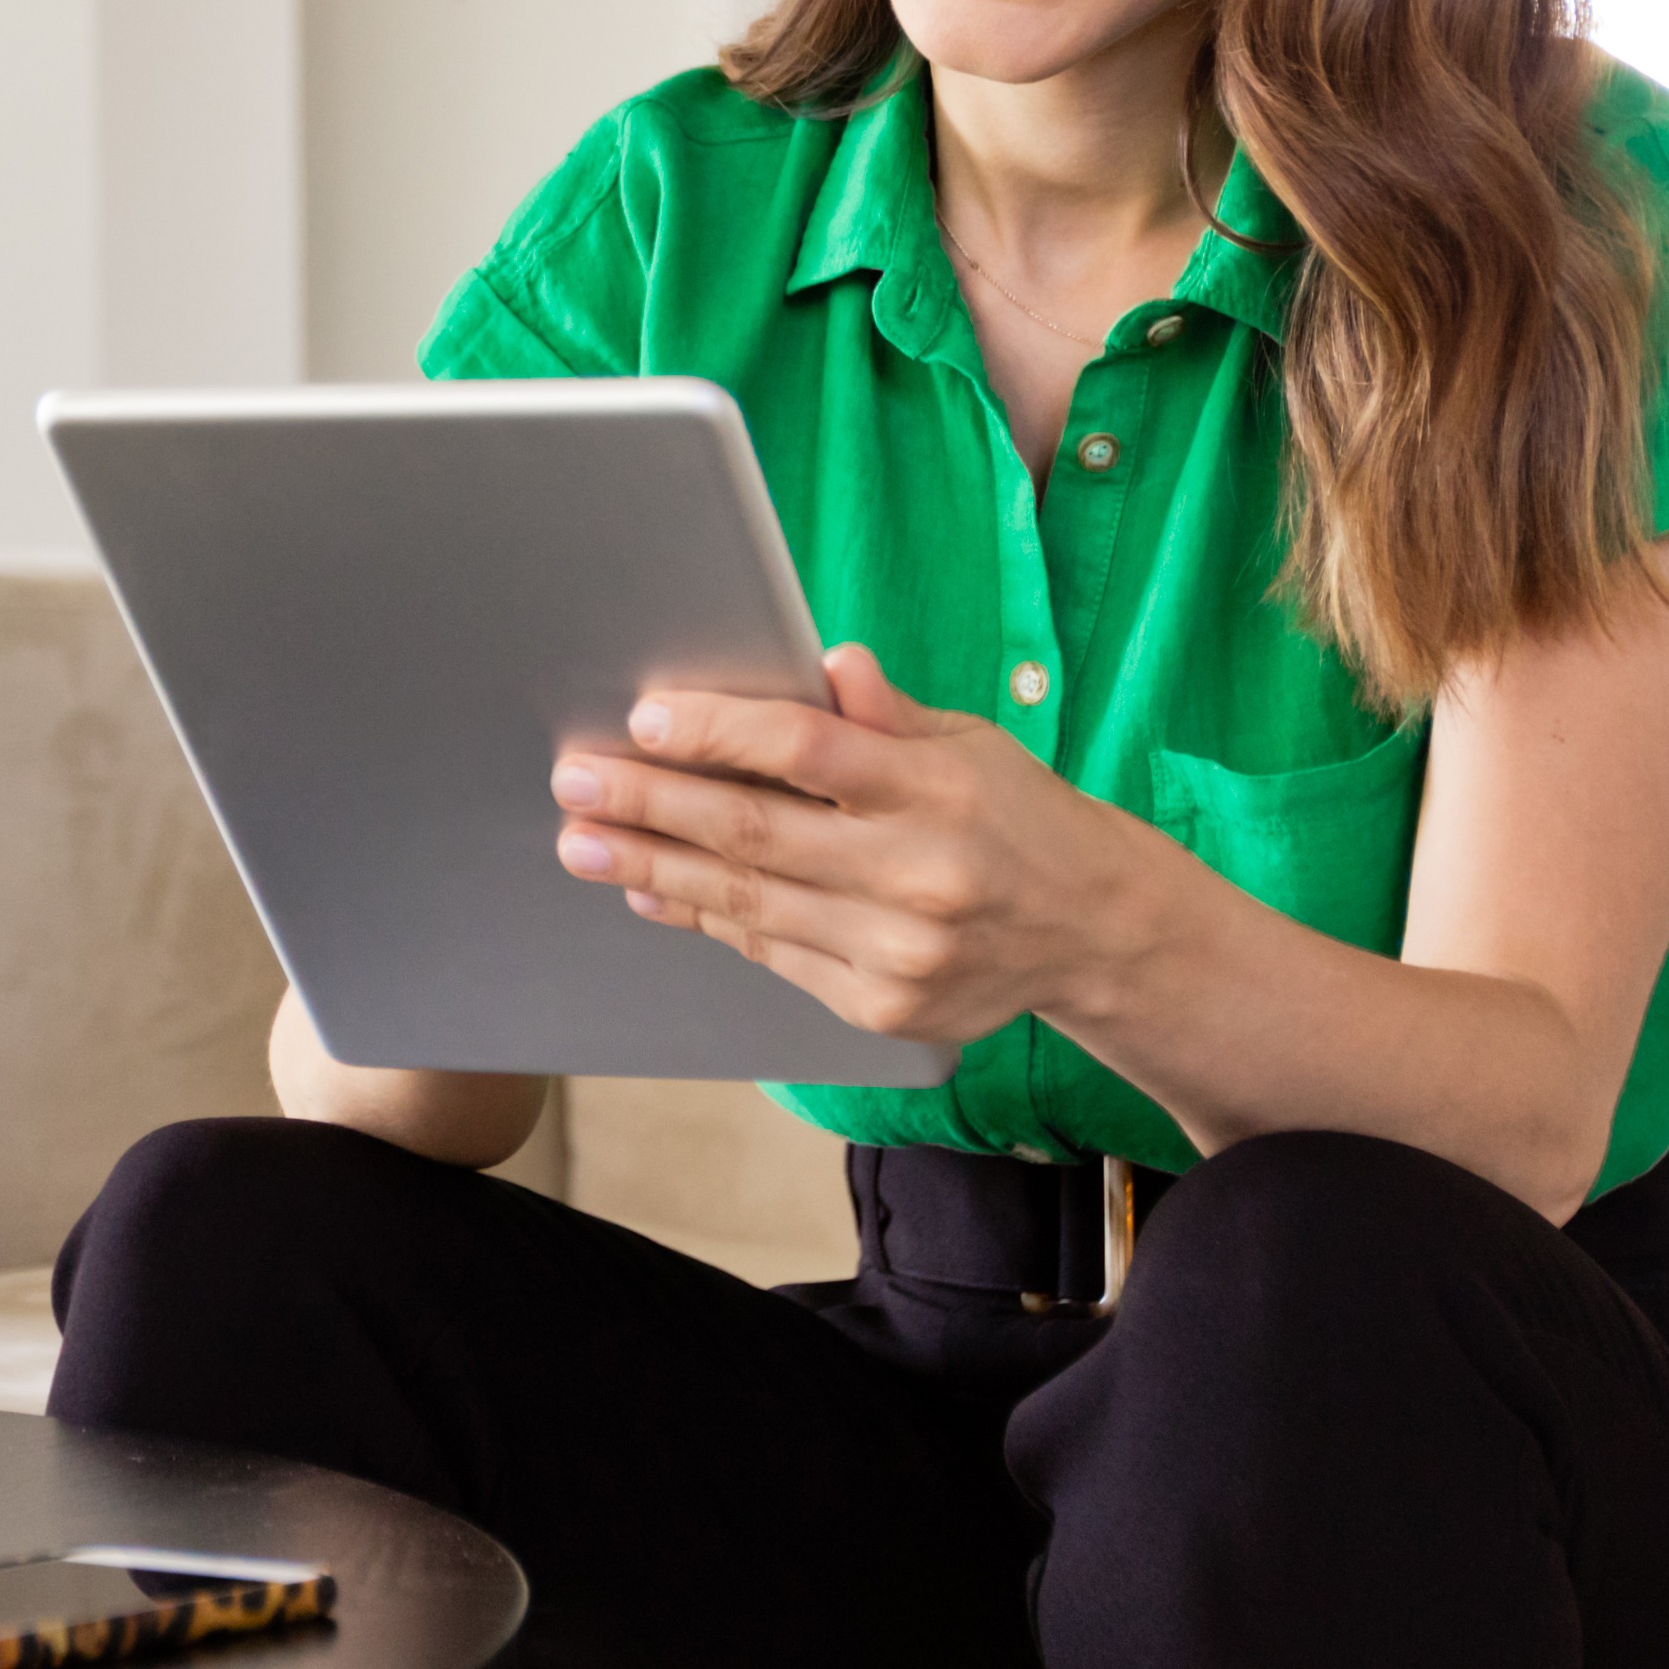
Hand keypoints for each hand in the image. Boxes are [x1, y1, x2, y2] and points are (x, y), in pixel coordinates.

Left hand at [550, 646, 1217, 1043]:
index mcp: (939, 790)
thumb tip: (829, 662)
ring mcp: (899, 952)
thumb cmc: (1013, 816)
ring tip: (584, 840)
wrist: (1093, 931)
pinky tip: (653, 888)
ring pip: (749, 903)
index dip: (719, 731)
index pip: (809, 749)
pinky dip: (706, 917)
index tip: (644, 718)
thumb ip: (886, 717)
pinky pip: (771, 953)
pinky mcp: (882, 1005)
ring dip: (654, 867)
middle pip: (757, 833)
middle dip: (652, 805)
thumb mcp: (968, 745)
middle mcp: (919, 875)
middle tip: (575, 782)